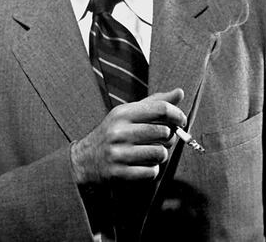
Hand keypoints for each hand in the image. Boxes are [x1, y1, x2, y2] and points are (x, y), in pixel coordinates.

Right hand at [70, 89, 185, 184]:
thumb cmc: (112, 134)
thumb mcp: (128, 114)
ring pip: (160, 153)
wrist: (84, 160)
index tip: (181, 121)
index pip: (160, 109)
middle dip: (169, 137)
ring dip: (161, 155)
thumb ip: (154, 103)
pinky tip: (142, 165)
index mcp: (122, 113)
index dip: (177, 114)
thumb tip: (180, 92)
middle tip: (163, 139)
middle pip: (163, 132)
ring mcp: (119, 153)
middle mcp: (119, 132)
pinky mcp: (120, 173)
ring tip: (151, 153)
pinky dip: (152, 170)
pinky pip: (152, 172)